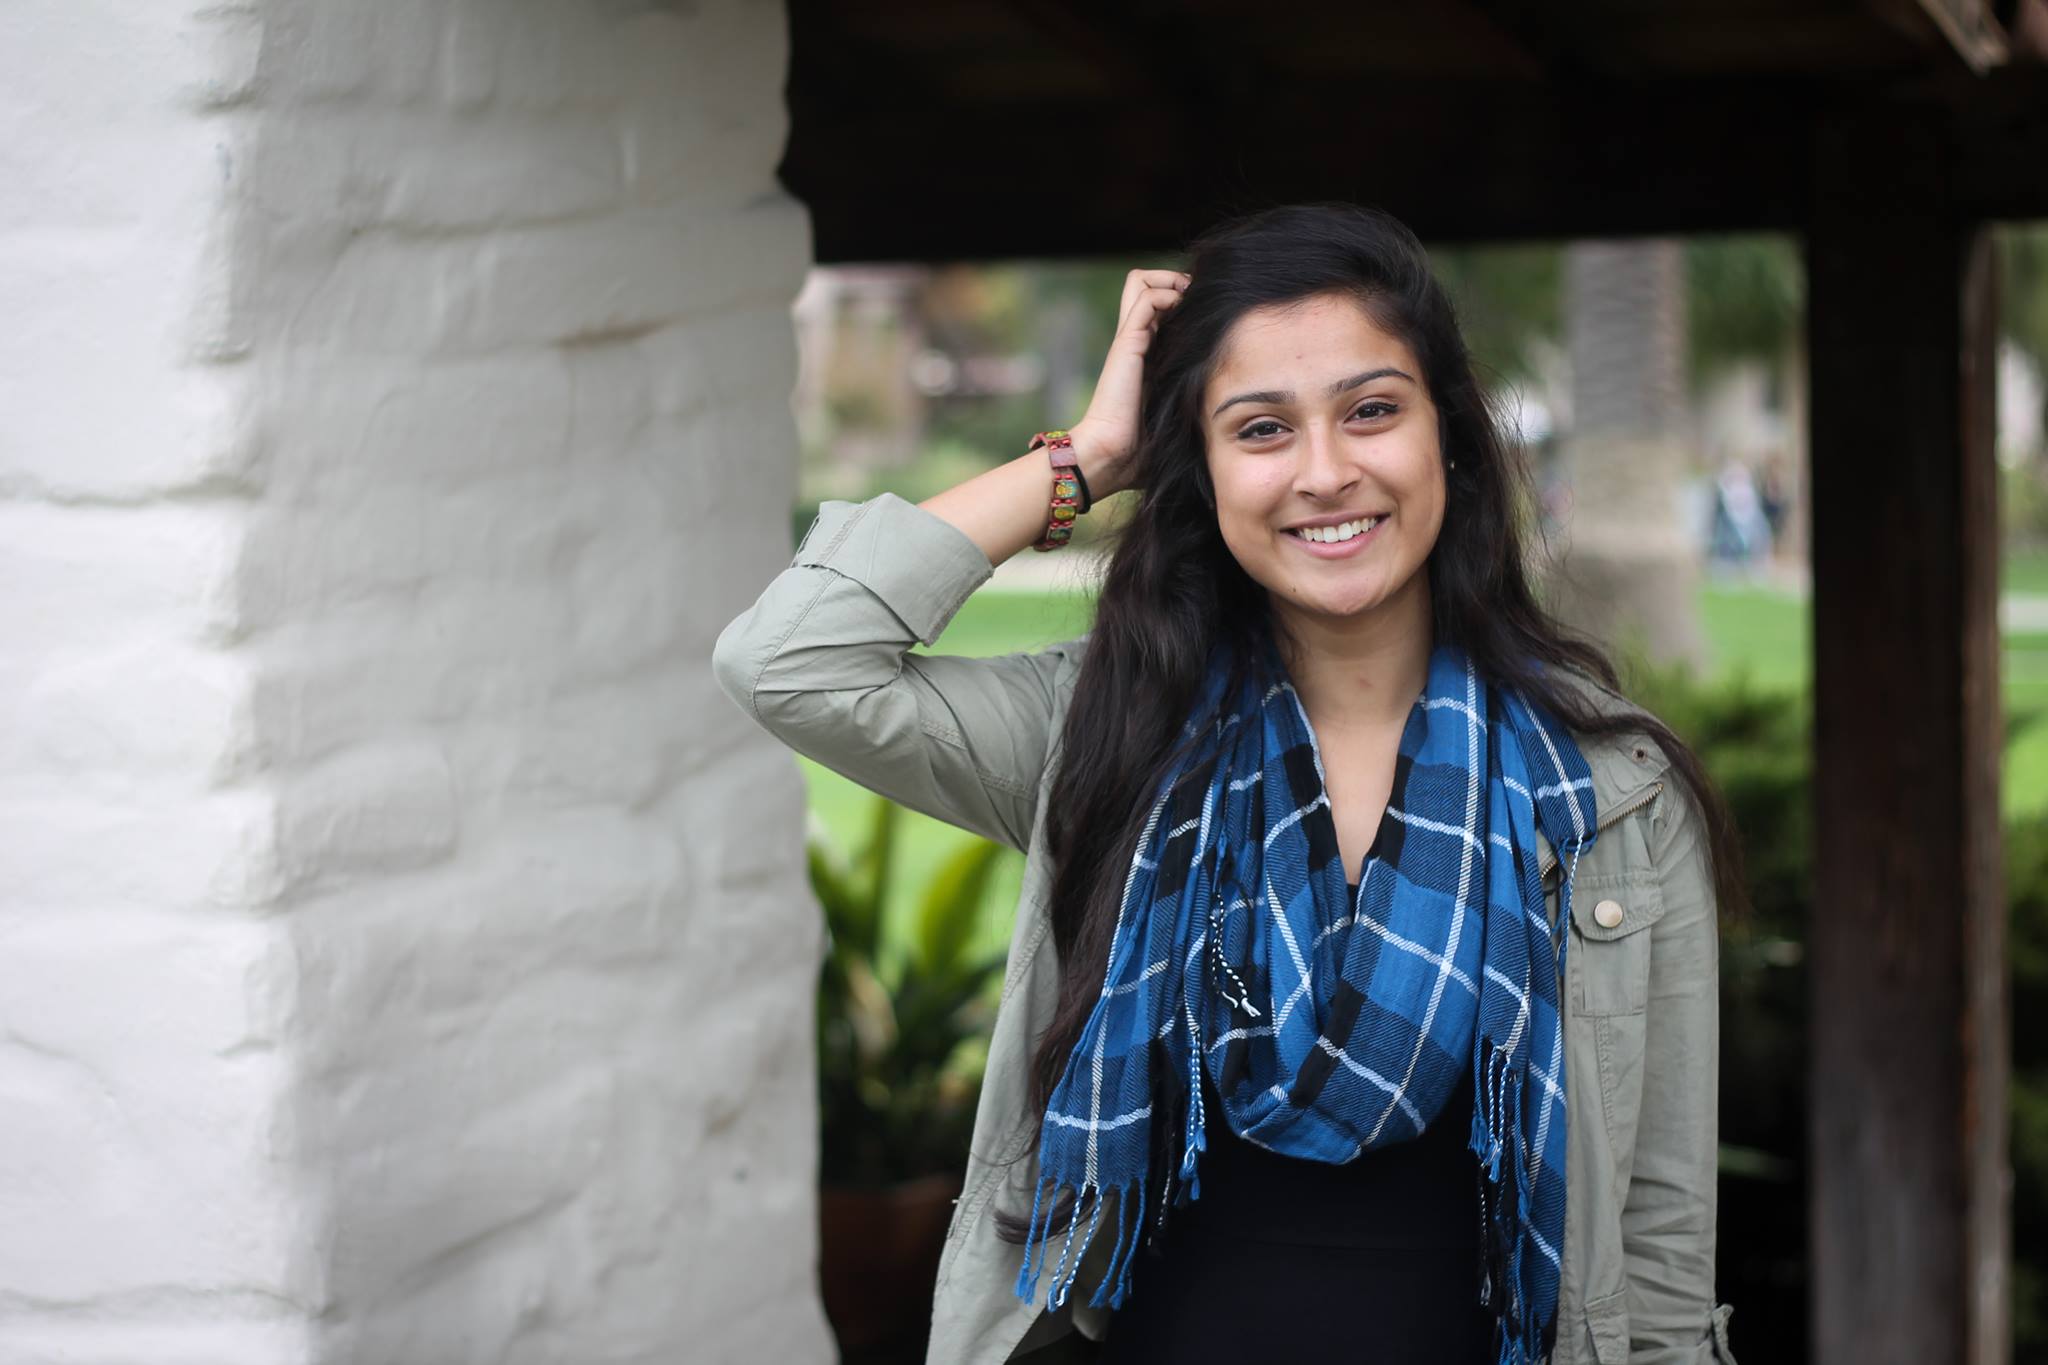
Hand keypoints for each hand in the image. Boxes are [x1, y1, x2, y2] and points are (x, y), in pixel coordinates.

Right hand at [1066, 268, 1189, 498]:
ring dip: (1169, 279)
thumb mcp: (1175, 421)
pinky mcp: (1127, 344)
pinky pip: (1145, 298)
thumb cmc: (1139, 452)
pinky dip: (1165, 293)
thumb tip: (1226, 428)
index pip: (1157, 307)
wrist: (1108, 457)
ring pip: (1140, 279)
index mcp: (1145, 357)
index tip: (1206, 314)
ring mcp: (1129, 340)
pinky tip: (1181, 311)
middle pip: (1143, 283)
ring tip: (1188, 299)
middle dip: (1173, 279)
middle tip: (1194, 299)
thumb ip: (1192, 411)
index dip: (1182, 300)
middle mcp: (1135, 342)